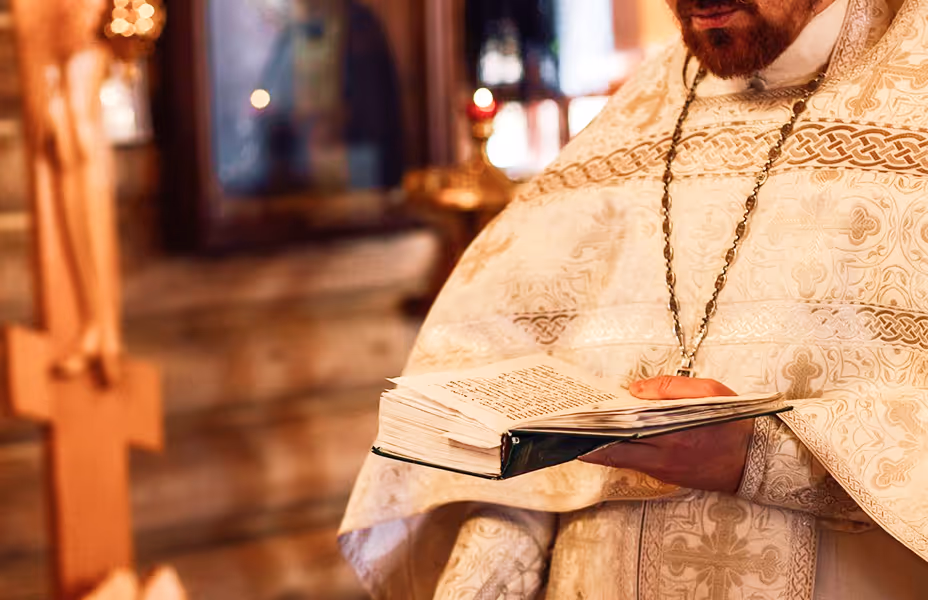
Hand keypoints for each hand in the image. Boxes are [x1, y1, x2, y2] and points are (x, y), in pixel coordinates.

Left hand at [579, 376, 753, 493]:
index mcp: (674, 434)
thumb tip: (634, 391)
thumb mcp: (709, 392)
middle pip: (614, 452)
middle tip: (566, 429)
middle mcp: (664, 457)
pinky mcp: (668, 478)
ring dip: (602, 446)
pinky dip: (621, 451)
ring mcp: (665, 471)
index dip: (596, 429)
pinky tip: (611, 438)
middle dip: (588, 440)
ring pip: (621, 459)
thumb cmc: (736, 422)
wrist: (760, 460)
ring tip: (583, 429)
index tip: (576, 419)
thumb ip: (670, 388)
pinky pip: (636, 464)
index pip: (623, 434)